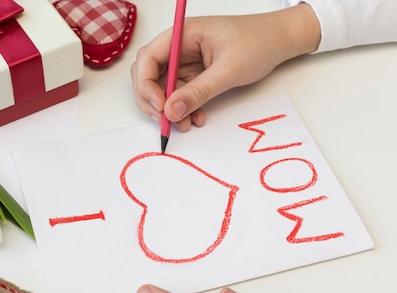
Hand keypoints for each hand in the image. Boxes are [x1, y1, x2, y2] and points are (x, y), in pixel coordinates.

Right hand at [131, 4, 319, 131]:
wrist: (279, 41)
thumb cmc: (258, 42)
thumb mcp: (229, 70)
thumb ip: (198, 92)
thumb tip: (171, 111)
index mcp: (182, 35)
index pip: (148, 58)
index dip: (146, 84)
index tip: (160, 106)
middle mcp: (178, 47)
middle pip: (147, 75)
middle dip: (152, 100)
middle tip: (165, 120)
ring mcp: (184, 62)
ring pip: (161, 89)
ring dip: (169, 110)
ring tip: (185, 123)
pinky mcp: (193, 75)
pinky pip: (178, 95)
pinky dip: (183, 110)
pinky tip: (196, 118)